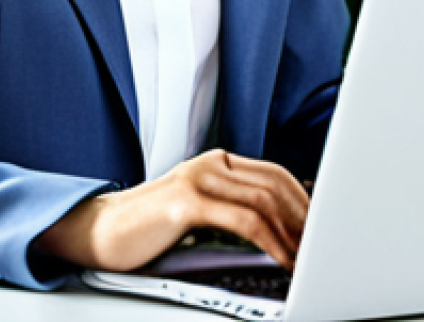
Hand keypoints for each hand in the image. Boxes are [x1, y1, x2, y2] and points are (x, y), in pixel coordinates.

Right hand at [32, 149, 308, 272]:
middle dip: (306, 216)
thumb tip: (279, 231)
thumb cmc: (148, 229)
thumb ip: (229, 210)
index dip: (303, 201)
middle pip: (276, 183)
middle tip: (325, 246)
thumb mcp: (195, 212)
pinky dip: (272, 241)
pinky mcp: (188, 200)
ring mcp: (199, 177)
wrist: (98, 231)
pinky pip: (245, 220)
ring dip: (294, 233)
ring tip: (309, 258)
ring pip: (265, 200)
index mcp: (216, 163)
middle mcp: (210, 163)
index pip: (274, 174)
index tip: (323, 229)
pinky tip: (283, 259)